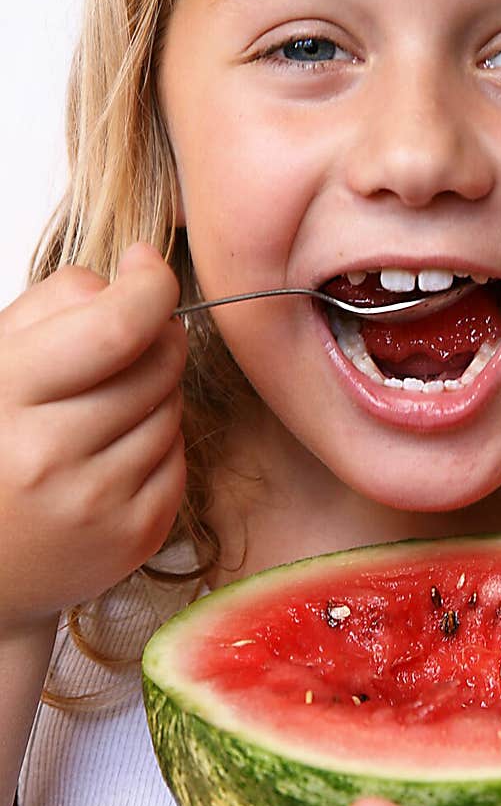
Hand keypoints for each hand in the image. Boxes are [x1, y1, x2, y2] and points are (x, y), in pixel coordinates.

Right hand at [0, 242, 186, 635]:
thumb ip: (53, 305)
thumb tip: (127, 277)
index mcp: (6, 397)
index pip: (116, 327)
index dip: (150, 285)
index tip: (148, 267)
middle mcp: (49, 455)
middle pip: (158, 364)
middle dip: (155, 337)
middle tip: (126, 342)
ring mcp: (96, 503)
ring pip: (173, 408)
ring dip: (154, 393)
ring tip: (102, 409)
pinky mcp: (135, 538)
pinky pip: (180, 457)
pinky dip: (158, 443)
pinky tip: (112, 452)